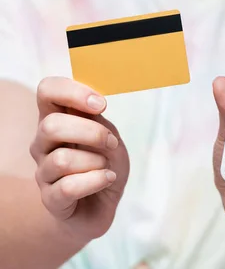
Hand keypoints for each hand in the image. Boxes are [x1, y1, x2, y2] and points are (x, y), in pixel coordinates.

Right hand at [30, 77, 129, 241]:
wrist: (101, 204)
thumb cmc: (103, 162)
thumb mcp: (107, 134)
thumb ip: (97, 119)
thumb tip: (94, 103)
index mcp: (56, 117)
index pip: (47, 90)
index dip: (72, 92)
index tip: (100, 104)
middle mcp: (43, 142)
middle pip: (51, 125)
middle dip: (91, 132)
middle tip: (111, 142)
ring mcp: (43, 171)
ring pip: (62, 159)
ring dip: (95, 161)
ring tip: (105, 165)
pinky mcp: (50, 199)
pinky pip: (69, 187)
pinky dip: (96, 181)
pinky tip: (106, 179)